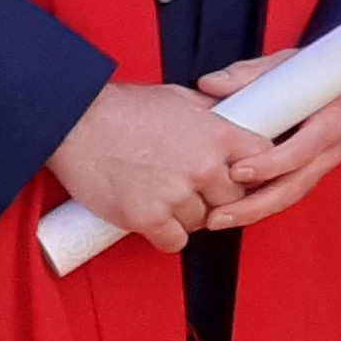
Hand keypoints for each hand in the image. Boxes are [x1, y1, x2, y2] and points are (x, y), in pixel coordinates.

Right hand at [46, 81, 265, 253]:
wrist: (77, 122)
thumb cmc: (125, 108)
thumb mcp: (182, 98)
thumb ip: (212, 114)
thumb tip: (231, 118)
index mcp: (219, 136)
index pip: (264, 162)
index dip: (254, 170)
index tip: (242, 174)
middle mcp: (205, 168)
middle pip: (234, 199)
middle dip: (218, 196)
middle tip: (196, 190)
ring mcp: (177, 195)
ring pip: (202, 222)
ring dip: (188, 216)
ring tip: (166, 197)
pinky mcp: (149, 218)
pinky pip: (174, 242)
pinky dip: (165, 235)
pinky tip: (154, 218)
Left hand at [190, 53, 340, 226]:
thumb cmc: (323, 75)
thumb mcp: (291, 64)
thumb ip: (250, 74)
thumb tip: (210, 84)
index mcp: (332, 121)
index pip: (303, 150)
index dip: (271, 164)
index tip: (238, 170)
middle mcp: (329, 151)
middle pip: (294, 186)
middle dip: (255, 205)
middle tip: (219, 214)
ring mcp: (321, 166)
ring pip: (289, 196)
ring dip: (253, 212)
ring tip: (218, 220)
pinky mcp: (310, 172)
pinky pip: (286, 194)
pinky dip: (260, 206)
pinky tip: (232, 212)